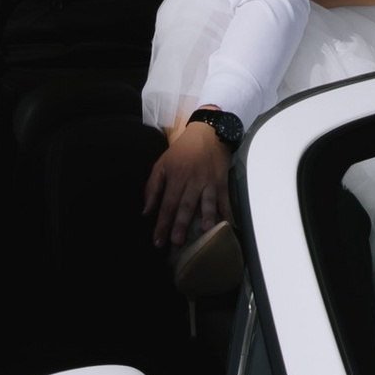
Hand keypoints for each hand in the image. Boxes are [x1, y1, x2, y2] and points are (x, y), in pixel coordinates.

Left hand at [144, 118, 229, 248]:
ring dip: (207, 216)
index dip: (162, 223)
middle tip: (177, 242)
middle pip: (186, 205)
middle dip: (181, 224)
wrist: (207, 133)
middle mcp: (193, 181)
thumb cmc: (181, 151)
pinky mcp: (222, 182)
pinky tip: (228, 225)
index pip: (167, 204)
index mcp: (176, 177)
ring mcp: (209, 182)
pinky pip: (225, 200)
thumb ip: (152, 188)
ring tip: (205, 230)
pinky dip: (227, 213)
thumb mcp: (162, 165)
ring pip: (207, 201)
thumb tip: (146, 212)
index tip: (158, 241)